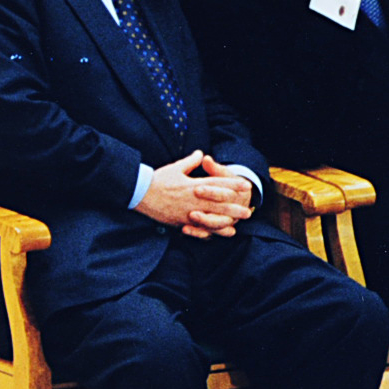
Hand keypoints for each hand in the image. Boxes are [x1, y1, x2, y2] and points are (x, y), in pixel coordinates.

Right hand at [136, 150, 255, 237]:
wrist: (140, 193)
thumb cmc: (158, 179)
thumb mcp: (175, 167)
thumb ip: (190, 162)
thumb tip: (201, 153)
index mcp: (193, 185)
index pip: (217, 184)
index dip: (232, 185)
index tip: (245, 185)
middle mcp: (193, 200)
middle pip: (218, 204)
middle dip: (234, 208)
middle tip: (249, 212)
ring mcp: (187, 212)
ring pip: (211, 218)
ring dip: (225, 222)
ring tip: (238, 225)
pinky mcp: (180, 222)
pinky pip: (198, 228)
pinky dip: (210, 232)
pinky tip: (218, 235)